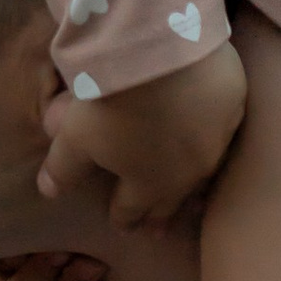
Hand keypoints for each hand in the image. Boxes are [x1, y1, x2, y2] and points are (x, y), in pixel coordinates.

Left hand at [39, 41, 246, 229]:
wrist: (164, 52)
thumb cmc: (112, 100)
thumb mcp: (75, 135)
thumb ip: (63, 167)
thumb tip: (48, 191)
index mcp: (148, 183)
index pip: (132, 209)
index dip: (123, 218)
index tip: (121, 226)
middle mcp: (189, 170)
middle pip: (172, 199)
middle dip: (160, 215)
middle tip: (157, 229)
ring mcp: (217, 139)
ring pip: (205, 170)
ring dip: (193, 182)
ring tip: (191, 195)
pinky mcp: (233, 105)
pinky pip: (223, 128)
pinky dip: (212, 134)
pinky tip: (211, 134)